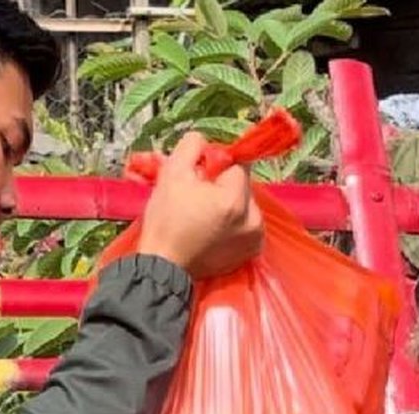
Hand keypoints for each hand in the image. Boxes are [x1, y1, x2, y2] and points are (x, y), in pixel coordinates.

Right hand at [137, 132, 262, 278]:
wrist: (163, 267)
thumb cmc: (165, 222)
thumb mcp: (171, 174)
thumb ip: (191, 147)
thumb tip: (203, 140)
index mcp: (235, 199)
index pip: (237, 164)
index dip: (216, 166)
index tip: (198, 176)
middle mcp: (253, 220)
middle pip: (242, 185)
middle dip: (222, 186)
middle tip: (197, 197)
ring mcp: (254, 238)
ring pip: (245, 204)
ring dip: (228, 203)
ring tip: (203, 214)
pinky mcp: (251, 252)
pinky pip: (246, 225)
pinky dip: (233, 223)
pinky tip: (212, 229)